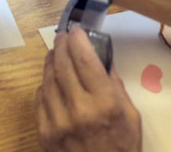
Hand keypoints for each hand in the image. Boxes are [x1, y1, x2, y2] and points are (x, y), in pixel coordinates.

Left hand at [36, 27, 141, 151]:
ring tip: (55, 52)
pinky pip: (40, 98)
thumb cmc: (122, 146)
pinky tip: (50, 78)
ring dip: (50, 61)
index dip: (78, 40)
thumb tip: (99, 56)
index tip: (76, 30)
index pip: (85, 61)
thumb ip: (114, 85)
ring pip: (48, 79)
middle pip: (62, 65)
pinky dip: (44, 84)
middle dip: (61, 45)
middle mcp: (78, 110)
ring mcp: (57, 121)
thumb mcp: (130, 116)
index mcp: (104, 104)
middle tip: (62, 35)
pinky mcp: (44, 131)